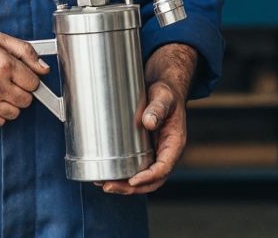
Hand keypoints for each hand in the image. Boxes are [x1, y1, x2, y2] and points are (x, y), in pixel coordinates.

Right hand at [0, 32, 49, 127]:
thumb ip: (25, 52)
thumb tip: (44, 68)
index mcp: (3, 64)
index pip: (34, 83)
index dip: (29, 79)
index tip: (22, 76)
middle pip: (27, 100)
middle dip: (21, 91)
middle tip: (9, 83)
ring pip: (15, 113)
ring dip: (10, 104)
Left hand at [101, 43, 197, 194]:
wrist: (162, 89)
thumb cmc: (165, 94)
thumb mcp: (163, 98)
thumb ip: (157, 108)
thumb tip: (149, 122)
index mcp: (174, 145)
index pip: (163, 168)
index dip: (148, 178)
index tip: (132, 180)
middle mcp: (165, 154)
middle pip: (151, 181)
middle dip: (131, 188)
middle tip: (109, 186)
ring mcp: (153, 154)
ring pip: (141, 178)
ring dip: (123, 185)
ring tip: (102, 184)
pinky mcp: (143, 151)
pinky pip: (134, 168)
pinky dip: (120, 175)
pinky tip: (104, 174)